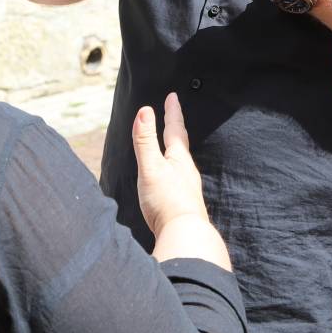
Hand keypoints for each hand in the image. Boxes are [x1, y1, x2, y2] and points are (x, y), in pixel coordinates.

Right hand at [133, 93, 208, 236]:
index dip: (172, 112)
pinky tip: (172, 183)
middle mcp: (186, 171)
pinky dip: (173, 173)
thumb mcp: (151, 167)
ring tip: (173, 147)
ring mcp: (186, 188)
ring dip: (176, 151)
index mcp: (179, 159)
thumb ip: (146, 141)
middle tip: (174, 116)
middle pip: (181, 145)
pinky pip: (178, 181)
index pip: (175, 129)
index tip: (173, 96)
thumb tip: (145, 110)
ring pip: (181, 163)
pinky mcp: (183, 205)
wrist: (185, 236)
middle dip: (176, 129)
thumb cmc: (166, 201)